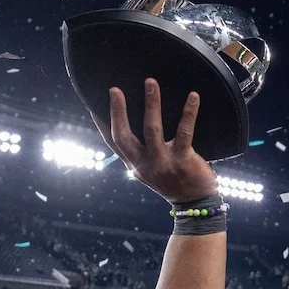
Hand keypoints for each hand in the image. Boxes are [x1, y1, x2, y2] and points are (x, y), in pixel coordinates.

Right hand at [98, 78, 217, 203]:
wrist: (196, 205)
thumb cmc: (175, 182)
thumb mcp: (151, 172)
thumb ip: (142, 154)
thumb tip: (136, 130)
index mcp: (135, 165)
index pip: (113, 143)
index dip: (101, 125)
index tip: (92, 106)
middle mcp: (144, 164)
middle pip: (124, 136)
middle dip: (118, 112)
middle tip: (114, 90)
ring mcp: (163, 162)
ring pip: (152, 129)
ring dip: (151, 104)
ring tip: (150, 83)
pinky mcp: (183, 160)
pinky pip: (184, 132)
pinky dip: (188, 112)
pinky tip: (193, 97)